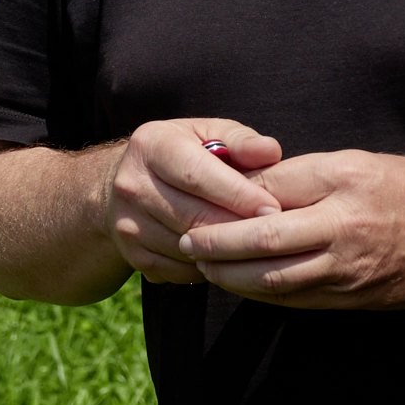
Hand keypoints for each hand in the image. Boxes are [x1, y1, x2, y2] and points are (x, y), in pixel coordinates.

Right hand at [107, 119, 283, 283]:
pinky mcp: (134, 256)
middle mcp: (131, 185)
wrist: (129, 184)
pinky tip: (229, 255)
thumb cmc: (185, 154)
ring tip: (257, 243)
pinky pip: (182, 270)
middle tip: (276, 232)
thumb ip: (241, 140)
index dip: (239, 195)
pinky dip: (211, 267)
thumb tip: (270, 152)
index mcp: (151, 147)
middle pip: (193, 217)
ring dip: (228, 251)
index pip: (196, 175)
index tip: (275, 208)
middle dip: (239, 227)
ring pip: (190, 248)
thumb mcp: (209, 134)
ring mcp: (128, 224)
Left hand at [175, 148, 404, 307]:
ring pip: (272, 281)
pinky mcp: (354, 299)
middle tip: (185, 241)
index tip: (194, 203)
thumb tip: (241, 184)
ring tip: (203, 265)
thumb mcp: (357, 165)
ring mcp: (349, 271)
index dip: (224, 204)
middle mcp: (344, 231)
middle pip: (261, 243)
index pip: (267, 196)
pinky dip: (260, 294)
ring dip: (230, 276)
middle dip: (214, 246)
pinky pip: (294, 301)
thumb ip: (298, 175)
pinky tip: (240, 284)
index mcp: (343, 187)